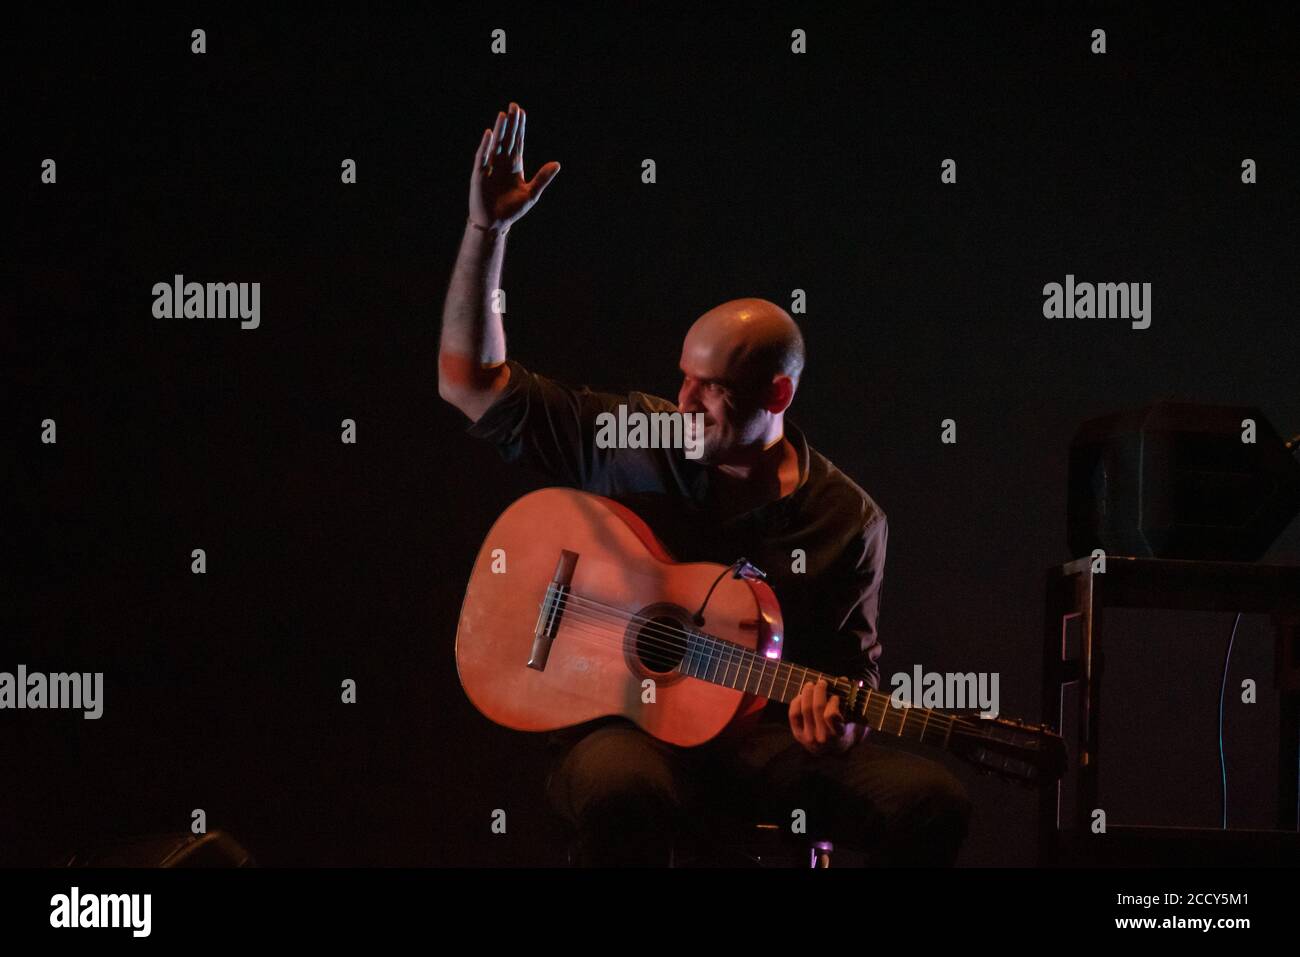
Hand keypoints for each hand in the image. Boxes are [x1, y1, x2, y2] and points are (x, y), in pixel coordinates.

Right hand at [469, 102, 560, 230]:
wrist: (495, 224)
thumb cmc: (512, 209)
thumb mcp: (531, 193)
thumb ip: (543, 178)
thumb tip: (557, 164)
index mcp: (515, 166)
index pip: (518, 142)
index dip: (520, 128)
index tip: (522, 112)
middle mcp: (502, 163)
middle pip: (508, 139)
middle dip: (511, 123)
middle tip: (514, 105)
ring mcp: (490, 167)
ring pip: (496, 144)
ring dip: (500, 129)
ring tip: (503, 114)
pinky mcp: (480, 175)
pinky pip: (482, 157)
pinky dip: (486, 146)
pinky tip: (490, 134)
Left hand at [789, 678, 858, 754]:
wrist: (829, 749)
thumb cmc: (840, 727)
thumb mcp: (847, 717)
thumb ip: (845, 698)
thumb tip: (843, 678)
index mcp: (838, 733)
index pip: (831, 716)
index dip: (832, 702)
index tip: (835, 696)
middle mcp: (822, 737)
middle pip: (817, 708)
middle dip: (819, 691)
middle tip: (821, 682)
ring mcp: (809, 737)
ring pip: (805, 709)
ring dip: (807, 693)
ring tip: (810, 685)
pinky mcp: (798, 735)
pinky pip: (794, 714)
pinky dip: (796, 702)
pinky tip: (801, 695)